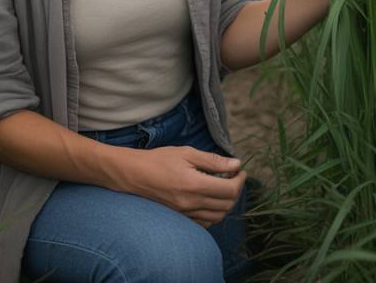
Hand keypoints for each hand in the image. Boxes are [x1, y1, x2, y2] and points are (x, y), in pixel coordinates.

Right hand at [123, 146, 245, 227]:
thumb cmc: (159, 160)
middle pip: (227, 204)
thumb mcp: (186, 153)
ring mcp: (186, 213)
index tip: (240, 170)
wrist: (134, 174)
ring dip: (227, 202)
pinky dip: (214, 213)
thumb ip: (213, 161)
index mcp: (195, 185)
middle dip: (236, 190)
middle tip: (233, 176)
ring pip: (218, 216)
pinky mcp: (181, 218)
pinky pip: (205, 222)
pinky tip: (210, 199)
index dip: (240, 180)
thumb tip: (235, 164)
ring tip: (223, 186)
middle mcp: (192, 203)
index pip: (230, 189)